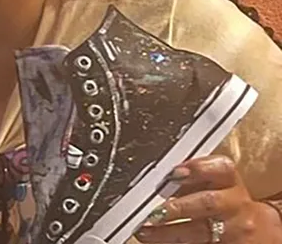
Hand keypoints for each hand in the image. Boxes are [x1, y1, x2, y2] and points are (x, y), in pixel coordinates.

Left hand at [136, 156, 281, 242]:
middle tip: (153, 211)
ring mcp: (233, 229)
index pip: (220, 168)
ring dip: (168, 232)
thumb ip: (193, 178)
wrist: (258, 230)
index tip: (174, 174)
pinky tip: (160, 243)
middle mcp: (235, 204)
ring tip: (145, 231)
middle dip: (178, 207)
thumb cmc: (227, 202)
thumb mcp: (218, 184)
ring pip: (200, 230)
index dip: (197, 169)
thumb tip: (159, 179)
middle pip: (208, 202)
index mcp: (231, 182)